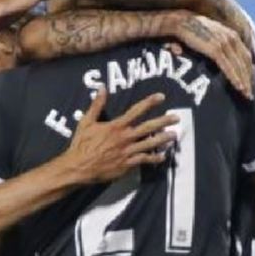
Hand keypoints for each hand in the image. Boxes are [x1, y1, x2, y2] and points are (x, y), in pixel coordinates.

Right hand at [60, 90, 177, 183]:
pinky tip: (162, 156)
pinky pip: (144, 160)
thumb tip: (102, 88)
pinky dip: (154, 158)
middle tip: (176, 118)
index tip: (161, 97)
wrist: (78, 167)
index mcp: (116, 126)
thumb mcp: (86, 122)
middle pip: (148, 127)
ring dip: (163, 139)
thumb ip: (96, 105)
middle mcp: (124, 138)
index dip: (150, 102)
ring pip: (150, 143)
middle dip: (164, 121)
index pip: (136, 111)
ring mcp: (127, 152)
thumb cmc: (81, 145)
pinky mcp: (127, 164)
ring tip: (174, 135)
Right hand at [171, 13, 252, 99]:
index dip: (247, 70)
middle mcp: (231, 38)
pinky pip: (228, 67)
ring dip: (244, 81)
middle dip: (248, 79)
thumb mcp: (206, 37)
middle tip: (250, 95)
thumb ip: (213, 46)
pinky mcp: (215, 50)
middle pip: (244, 62)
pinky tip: (238, 88)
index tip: (248, 83)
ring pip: (239, 66)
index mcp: (231, 35)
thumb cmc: (188, 31)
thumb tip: (213, 59)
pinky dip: (234, 78)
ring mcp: (224, 44)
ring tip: (246, 95)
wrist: (179, 22)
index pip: (244, 56)